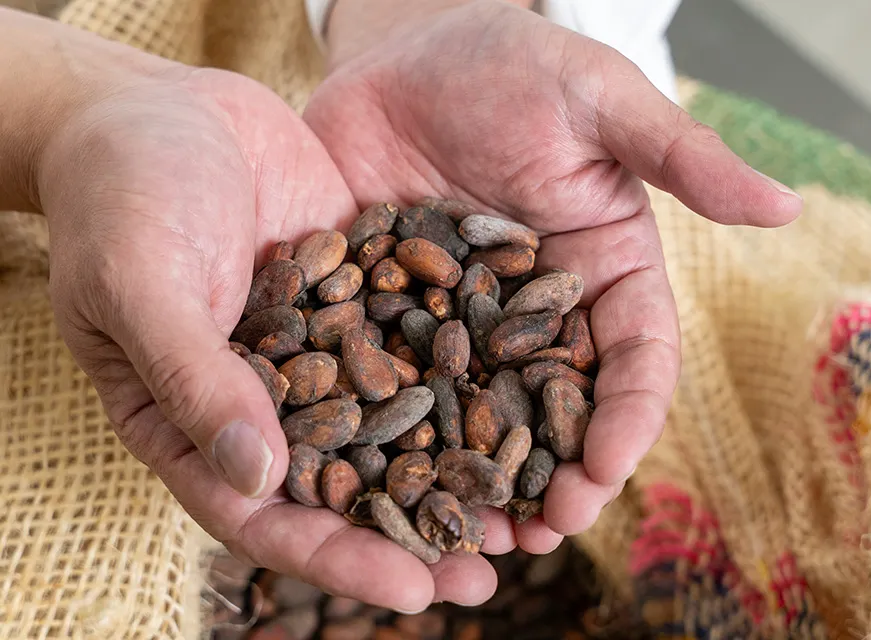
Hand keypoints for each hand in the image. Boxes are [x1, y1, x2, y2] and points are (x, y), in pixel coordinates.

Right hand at [11, 12, 493, 610]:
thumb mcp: (142, 284)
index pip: (268, 513)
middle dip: (412, 533)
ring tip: (520, 510)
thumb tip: (257, 479)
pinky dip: (459, 377)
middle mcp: (265, 400)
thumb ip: (196, 379)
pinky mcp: (361, 298)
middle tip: (485, 575)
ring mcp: (319, 350)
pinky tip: (520, 397)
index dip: (338, 558)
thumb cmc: (119, 197)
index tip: (412, 592)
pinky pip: (411, 346)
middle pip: (342, 485)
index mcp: (195, 421)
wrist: (158, 110)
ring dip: (449, 467)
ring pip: (390, 426)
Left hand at [305, 1, 801, 551]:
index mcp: (605, 271)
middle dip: (553, 478)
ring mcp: (468, 320)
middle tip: (535, 538)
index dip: (625, 421)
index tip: (601, 475)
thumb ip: (681, 158)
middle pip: (559, 407)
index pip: (634, 360)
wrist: (402, 52)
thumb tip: (787, 206)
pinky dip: (401, 435)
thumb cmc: (511, 64)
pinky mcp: (399, 314)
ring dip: (479, 479)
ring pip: (483, 414)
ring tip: (466, 537)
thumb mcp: (599, 102)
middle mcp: (542, 310)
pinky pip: (406, 382)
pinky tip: (387, 480)